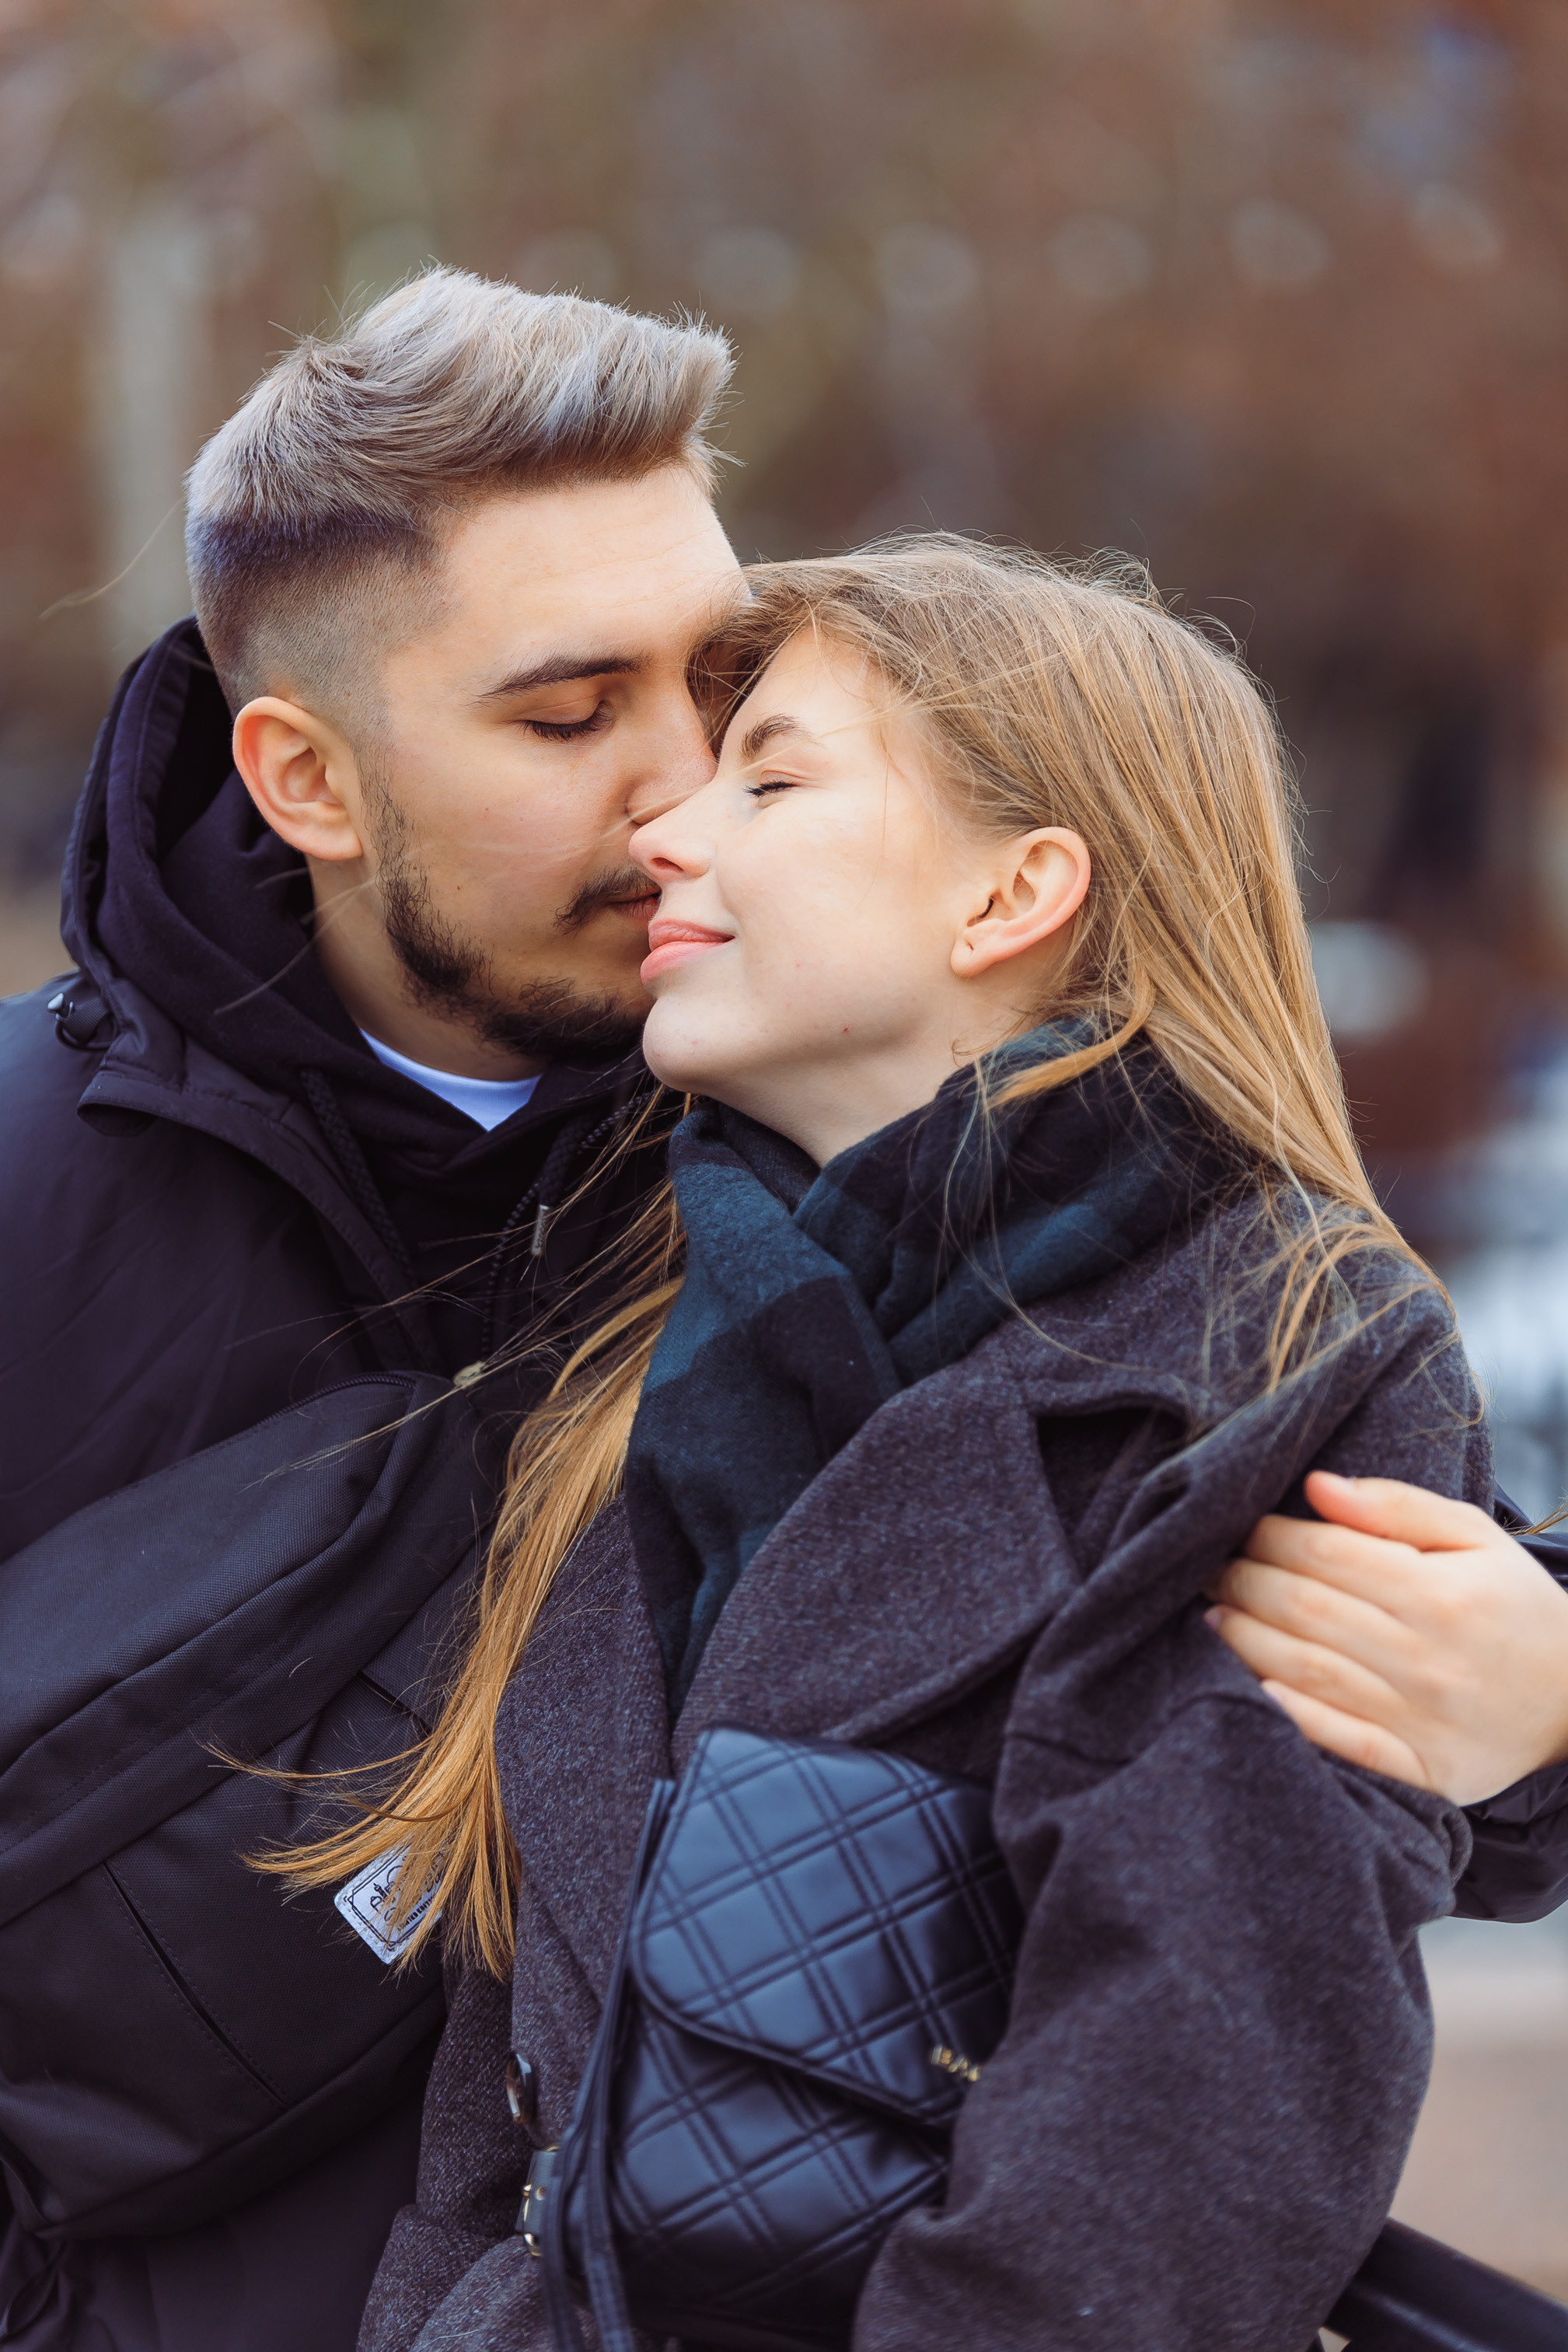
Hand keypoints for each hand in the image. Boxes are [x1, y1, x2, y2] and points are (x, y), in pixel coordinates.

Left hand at [1207, 1472, 1567, 1803]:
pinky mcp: (1420, 1769)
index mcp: (1440, 1593)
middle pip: (1306, 1609)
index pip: (1327, 1554)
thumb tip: (1315, 1486)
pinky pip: (1340, 1742)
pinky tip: (1251, 1688)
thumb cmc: (1513, 1605)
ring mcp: (1422, 1718)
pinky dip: (1290, 1716)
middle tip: (1209, 1568)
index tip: (1240, 1527)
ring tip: (1213, 1616)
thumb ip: (1395, 1506)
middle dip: (1243, 1582)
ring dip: (1245, 1640)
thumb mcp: (1474, 1536)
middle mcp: (1428, 1657)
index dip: (1269, 1537)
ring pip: (1307, 1672)